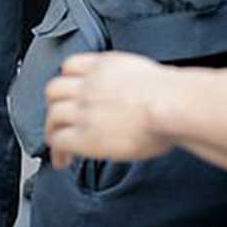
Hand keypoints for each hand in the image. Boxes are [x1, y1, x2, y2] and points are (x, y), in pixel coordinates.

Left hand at [45, 52, 177, 168]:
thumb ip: (131, 81)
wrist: (172, 106)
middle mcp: (89, 85)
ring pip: (52, 116)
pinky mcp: (84, 134)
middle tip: (58, 121)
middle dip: (54, 106)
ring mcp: (84, 109)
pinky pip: (58, 140)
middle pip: (54, 90)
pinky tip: (63, 159)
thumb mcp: (147, 74)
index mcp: (104, 66)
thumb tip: (137, 94)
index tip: (67, 93)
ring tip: (59, 145)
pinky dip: (57, 151)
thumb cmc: (174, 95)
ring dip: (53, 130)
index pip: (70, 66)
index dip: (66, 81)